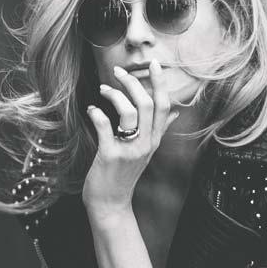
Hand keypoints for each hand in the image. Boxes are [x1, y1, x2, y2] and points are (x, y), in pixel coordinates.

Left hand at [82, 59, 179, 219]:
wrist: (111, 204)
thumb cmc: (123, 175)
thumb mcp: (145, 152)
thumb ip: (159, 130)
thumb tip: (175, 113)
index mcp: (154, 140)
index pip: (163, 106)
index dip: (159, 82)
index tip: (152, 63)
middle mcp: (146, 144)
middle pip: (147, 104)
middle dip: (132, 82)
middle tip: (118, 72)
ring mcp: (129, 150)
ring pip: (129, 111)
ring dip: (114, 95)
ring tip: (102, 89)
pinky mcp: (110, 155)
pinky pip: (105, 125)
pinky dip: (96, 113)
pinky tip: (91, 109)